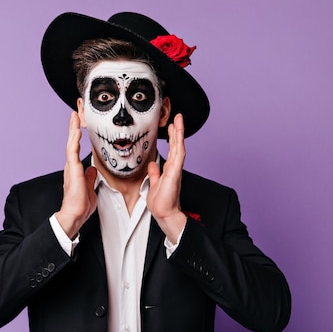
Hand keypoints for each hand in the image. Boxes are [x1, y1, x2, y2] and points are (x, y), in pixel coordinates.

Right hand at [55, 112, 96, 238]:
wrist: (76, 214)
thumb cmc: (81, 204)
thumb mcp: (90, 187)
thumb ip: (90, 177)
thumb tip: (92, 169)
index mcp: (76, 170)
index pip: (76, 149)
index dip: (77, 137)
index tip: (78, 125)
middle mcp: (71, 166)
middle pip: (72, 143)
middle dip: (73, 128)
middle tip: (74, 115)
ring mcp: (71, 168)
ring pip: (71, 144)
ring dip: (73, 130)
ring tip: (74, 117)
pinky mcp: (73, 170)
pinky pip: (73, 152)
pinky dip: (74, 141)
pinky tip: (76, 132)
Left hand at [147, 114, 187, 243]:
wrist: (164, 213)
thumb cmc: (160, 203)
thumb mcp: (153, 184)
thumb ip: (154, 174)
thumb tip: (153, 164)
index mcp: (169, 170)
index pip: (171, 150)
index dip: (172, 137)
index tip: (171, 127)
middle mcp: (174, 168)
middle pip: (176, 145)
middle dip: (177, 131)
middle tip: (177, 118)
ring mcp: (175, 169)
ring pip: (179, 147)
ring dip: (179, 133)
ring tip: (179, 120)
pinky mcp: (175, 173)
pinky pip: (178, 155)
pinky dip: (179, 144)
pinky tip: (179, 135)